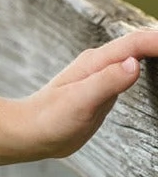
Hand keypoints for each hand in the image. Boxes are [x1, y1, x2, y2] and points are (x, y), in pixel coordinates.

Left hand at [0, 27, 157, 169]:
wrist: (30, 133)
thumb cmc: (50, 119)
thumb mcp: (80, 101)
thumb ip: (106, 81)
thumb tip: (135, 63)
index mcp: (96, 62)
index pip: (135, 43)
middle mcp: (100, 64)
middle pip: (138, 44)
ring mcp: (102, 76)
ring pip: (135, 56)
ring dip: (155, 51)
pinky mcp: (103, 90)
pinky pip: (130, 73)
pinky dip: (147, 67)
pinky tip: (154, 69)